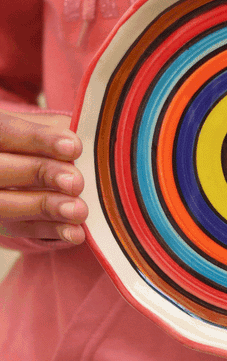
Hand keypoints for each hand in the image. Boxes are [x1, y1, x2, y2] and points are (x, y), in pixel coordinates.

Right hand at [0, 110, 86, 244]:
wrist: (27, 171)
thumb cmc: (40, 143)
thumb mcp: (45, 128)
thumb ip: (58, 129)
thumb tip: (84, 141)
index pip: (6, 132)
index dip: (38, 139)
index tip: (74, 146)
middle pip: (2, 170)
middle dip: (41, 174)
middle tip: (76, 182)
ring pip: (7, 205)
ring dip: (47, 207)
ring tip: (79, 210)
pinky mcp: (5, 224)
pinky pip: (23, 230)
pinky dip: (52, 231)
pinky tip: (76, 232)